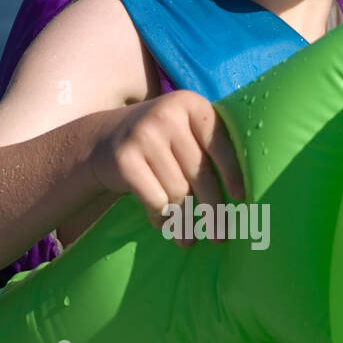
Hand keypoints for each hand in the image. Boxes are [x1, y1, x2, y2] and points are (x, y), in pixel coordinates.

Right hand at [88, 91, 245, 245]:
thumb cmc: (158, 143)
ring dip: (185, 220)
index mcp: (191, 105)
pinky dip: (162, 218)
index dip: (233, 175)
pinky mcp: (125, 159)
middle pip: (201, 174)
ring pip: (179, 192)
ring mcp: (144, 135)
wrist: (101, 139)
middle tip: (220, 236)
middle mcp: (168, 115)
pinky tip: (164, 226)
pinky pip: (156, 201)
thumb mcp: (183, 131)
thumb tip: (240, 197)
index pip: (220, 144)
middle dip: (213, 210)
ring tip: (188, 238)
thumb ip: (209, 148)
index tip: (241, 199)